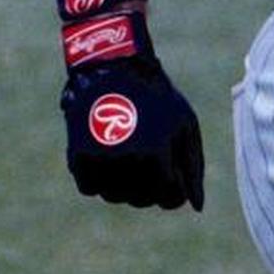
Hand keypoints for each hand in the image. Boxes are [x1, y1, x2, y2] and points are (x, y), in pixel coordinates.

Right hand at [60, 18, 203, 210]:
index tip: (171, 174)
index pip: (171, 199)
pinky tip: (108, 156)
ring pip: (115, 197)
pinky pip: (90, 188)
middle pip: (143, 201)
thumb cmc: (156, 97)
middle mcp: (128, 160)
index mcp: (158, 153)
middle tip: (149, 160)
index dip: (175, 189)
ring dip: (124, 184)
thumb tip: (197, 207)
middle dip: (151, 187)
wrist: (111, 66)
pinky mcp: (77, 155)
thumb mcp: (184, 125)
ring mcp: (100, 159)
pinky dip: (99, 178)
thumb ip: (193, 167)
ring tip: (129, 155)